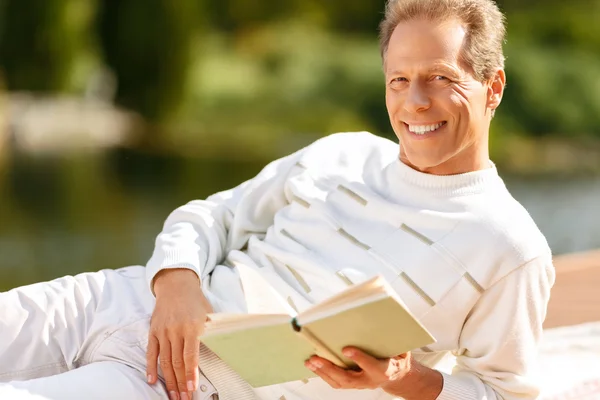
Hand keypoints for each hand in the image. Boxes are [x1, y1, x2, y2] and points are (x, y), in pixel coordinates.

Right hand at [146, 269, 212, 399]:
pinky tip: (151, 381)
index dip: (191, 373)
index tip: (192, 388)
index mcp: (192, 326)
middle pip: (176, 362)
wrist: (176, 284)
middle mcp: (175, 330)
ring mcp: (163, 331)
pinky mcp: (153, 331)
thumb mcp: (208, 314)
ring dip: (168, 380)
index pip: (190, 355)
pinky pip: (151, 352)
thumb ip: (210, 332)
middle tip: (184, 397)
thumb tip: (220, 350)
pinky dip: (150, 368)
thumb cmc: (195, 300)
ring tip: (172, 395)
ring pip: (164, 361)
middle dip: (180, 383)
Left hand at [305, 348, 441, 398]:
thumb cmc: (396, 358)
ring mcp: (360, 384)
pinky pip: (337, 382)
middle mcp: (370, 380)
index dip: (360, 358)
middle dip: (330, 368)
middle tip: (316, 358)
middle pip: (349, 378)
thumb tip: (384, 323)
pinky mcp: (353, 384)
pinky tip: (314, 365)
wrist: (397, 376)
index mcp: (385, 370)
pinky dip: (324, 374)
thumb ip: (393, 339)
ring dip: (323, 372)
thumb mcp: (402, 348)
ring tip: (310, 362)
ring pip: (340, 382)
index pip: (372, 365)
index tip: (346, 349)